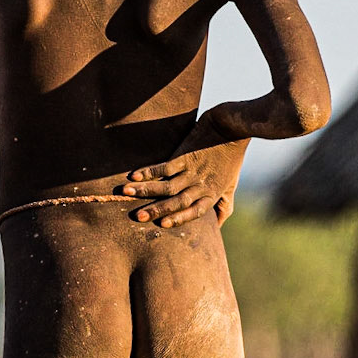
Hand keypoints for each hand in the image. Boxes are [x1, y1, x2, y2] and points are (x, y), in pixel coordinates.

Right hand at [118, 111, 248, 227]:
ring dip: (146, 190)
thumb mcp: (230, 186)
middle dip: (156, 209)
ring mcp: (192, 170)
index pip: (195, 211)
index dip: (179, 218)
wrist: (232, 129)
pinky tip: (134, 175)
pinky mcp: (186, 155)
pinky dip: (149, 171)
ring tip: (125, 193)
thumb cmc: (231, 159)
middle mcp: (200, 185)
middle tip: (136, 217)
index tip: (161, 224)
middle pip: (177, 201)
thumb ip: (223, 207)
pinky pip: (165, 167)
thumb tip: (217, 227)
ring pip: (167, 185)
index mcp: (211, 194)